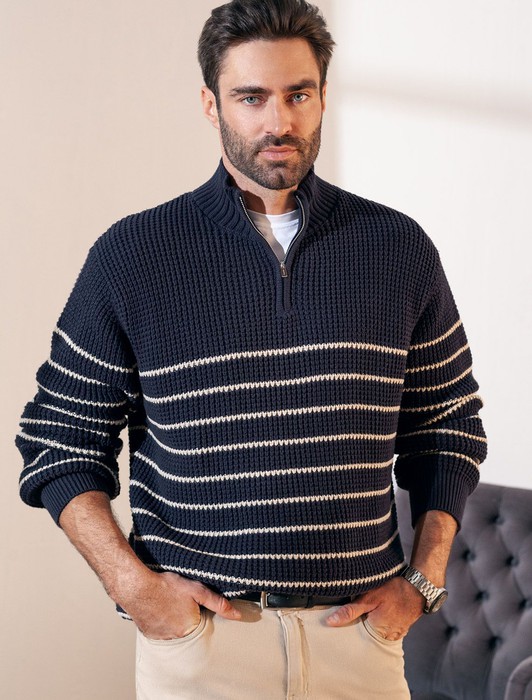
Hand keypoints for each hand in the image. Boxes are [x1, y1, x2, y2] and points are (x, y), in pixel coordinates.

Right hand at [119, 570, 240, 639]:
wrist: (137, 587)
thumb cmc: (166, 586)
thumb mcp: (197, 590)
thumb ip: (218, 603)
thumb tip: (237, 615)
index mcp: (190, 628)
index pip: (202, 624)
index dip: (198, 610)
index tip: (192, 602)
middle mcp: (176, 638)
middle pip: (187, 627)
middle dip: (185, 615)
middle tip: (178, 600)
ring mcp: (161, 638)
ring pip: (173, 630)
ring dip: (173, 620)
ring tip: (168, 603)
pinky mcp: (149, 635)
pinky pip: (160, 631)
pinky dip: (161, 622)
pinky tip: (159, 608)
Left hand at [326, 577, 423, 640]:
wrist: (420, 587)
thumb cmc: (395, 590)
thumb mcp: (369, 598)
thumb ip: (350, 611)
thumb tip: (330, 622)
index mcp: (376, 631)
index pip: (356, 633)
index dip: (351, 622)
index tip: (347, 614)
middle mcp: (388, 637)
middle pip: (367, 633)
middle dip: (362, 622)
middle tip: (363, 608)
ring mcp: (397, 634)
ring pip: (377, 630)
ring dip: (373, 621)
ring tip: (374, 607)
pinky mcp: (402, 628)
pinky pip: (387, 627)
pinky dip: (383, 620)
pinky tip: (383, 609)